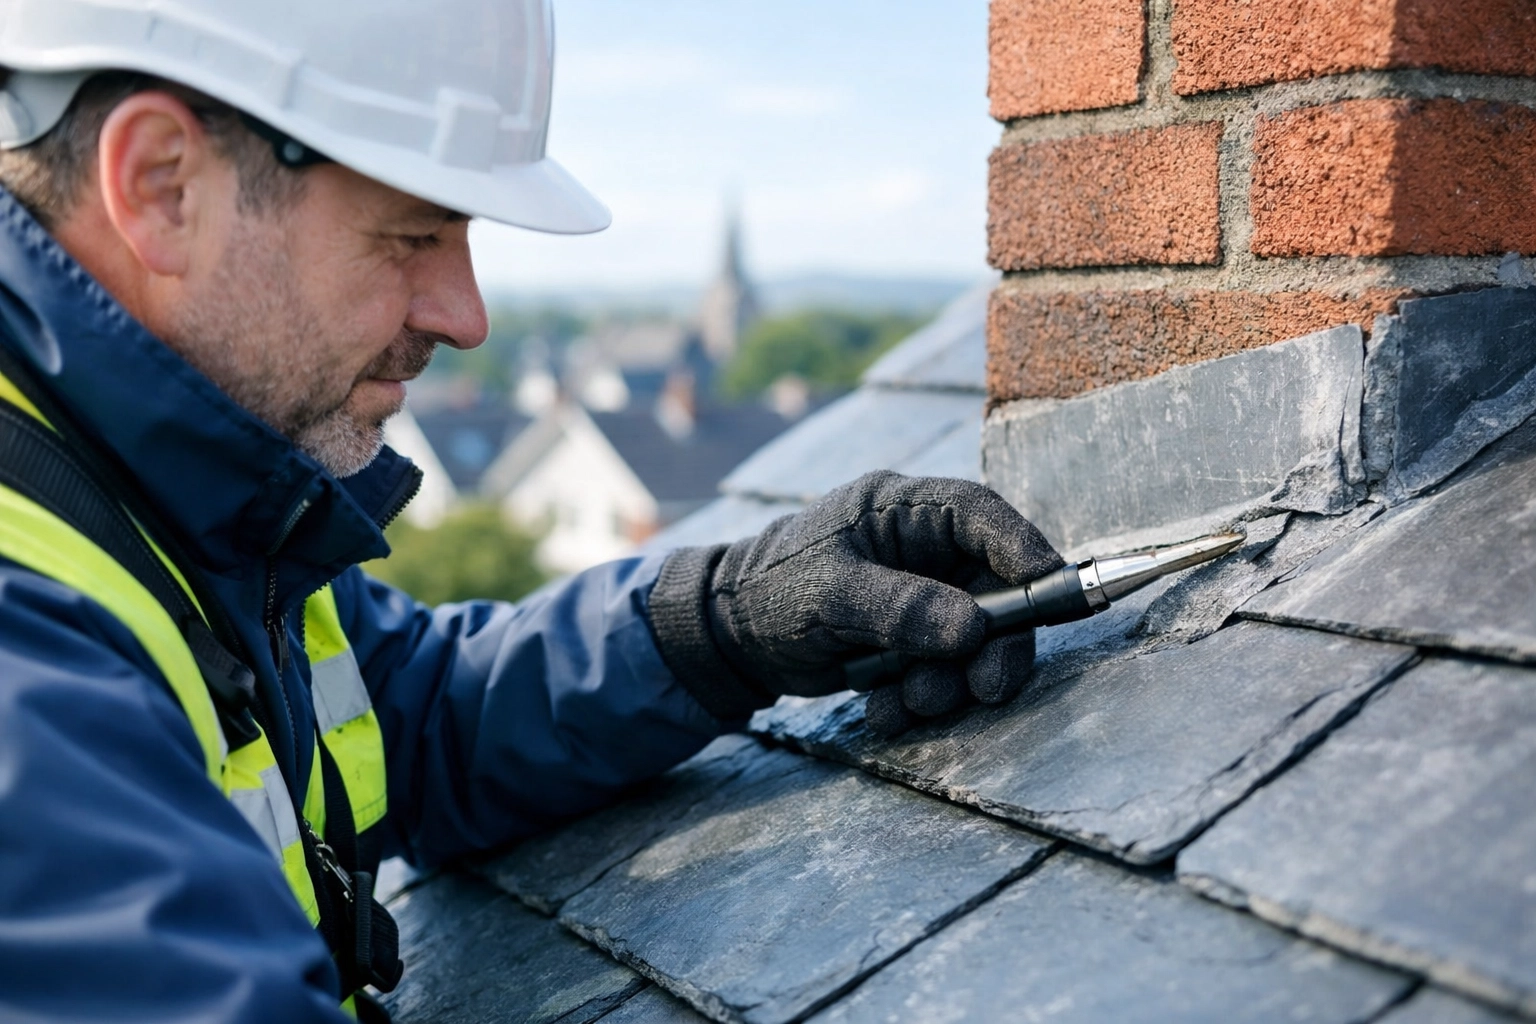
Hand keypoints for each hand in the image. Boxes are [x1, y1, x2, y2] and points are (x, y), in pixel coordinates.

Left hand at [648, 471, 1063, 733]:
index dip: (1025, 549)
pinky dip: (923, 697)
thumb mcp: (828, 597)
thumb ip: (898, 608)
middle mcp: (923, 548)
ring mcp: (923, 594)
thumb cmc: (770, 593)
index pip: (981, 514)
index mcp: (901, 510)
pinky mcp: (915, 638)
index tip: (1056, 591)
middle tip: (986, 691)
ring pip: (976, 639)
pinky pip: (945, 669)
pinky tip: (884, 711)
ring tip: (907, 704)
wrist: (731, 638)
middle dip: (994, 646)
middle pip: (995, 588)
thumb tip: (972, 628)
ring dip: (953, 682)